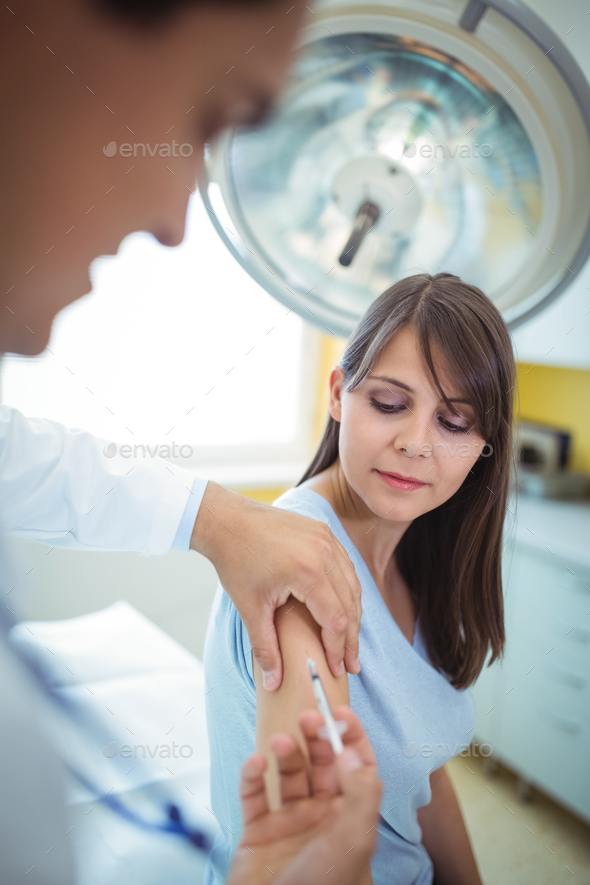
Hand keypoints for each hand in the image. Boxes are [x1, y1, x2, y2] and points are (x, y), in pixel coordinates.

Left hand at [191, 482, 361, 688]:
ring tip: (349, 642)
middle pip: (351, 605)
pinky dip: (348, 590)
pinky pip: (346, 567)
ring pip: (353, 585)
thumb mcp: (250, 608)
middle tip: (351, 664)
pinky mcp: (324, 532)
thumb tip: (274, 684)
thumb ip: (266, 648)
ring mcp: (327, 539)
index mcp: (308, 572)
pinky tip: (342, 609)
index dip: (337, 649)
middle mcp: (325, 553)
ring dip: (353, 615)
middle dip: (351, 638)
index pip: (336, 620)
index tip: (336, 670)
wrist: (227, 521)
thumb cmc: (236, 562)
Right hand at [227, 706, 381, 884]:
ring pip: (288, 775)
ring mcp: (289, 824)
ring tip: (279, 743)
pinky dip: (252, 776)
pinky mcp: (257, 833)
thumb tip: (352, 752)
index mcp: (350, 819)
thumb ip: (361, 793)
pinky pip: (253, 795)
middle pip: (321, 764)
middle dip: (316, 738)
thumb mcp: (353, 841)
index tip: (340, 711)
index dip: (350, 737)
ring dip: (285, 754)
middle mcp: (322, 817)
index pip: (356, 768)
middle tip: (307, 718)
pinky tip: (255, 763)